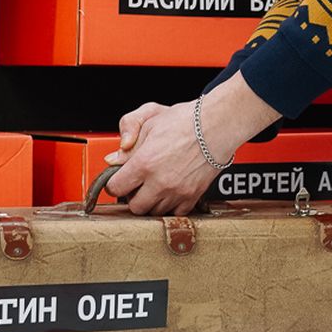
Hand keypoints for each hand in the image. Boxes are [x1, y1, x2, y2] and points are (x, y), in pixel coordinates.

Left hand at [102, 101, 217, 215]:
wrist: (217, 125)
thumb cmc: (186, 120)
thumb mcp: (149, 118)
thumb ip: (127, 135)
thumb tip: (114, 158)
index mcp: (144, 163)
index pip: (115, 188)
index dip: (113, 184)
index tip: (118, 180)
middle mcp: (160, 182)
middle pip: (134, 206)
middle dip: (132, 196)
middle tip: (136, 185)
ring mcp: (177, 192)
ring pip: (154, 212)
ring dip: (151, 202)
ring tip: (154, 187)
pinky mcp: (192, 196)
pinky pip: (175, 213)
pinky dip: (170, 206)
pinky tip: (169, 192)